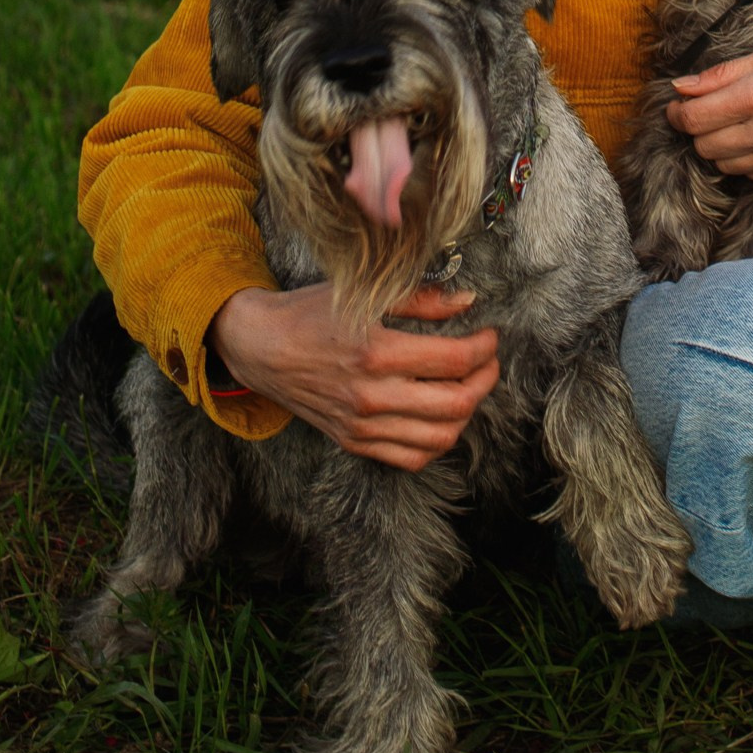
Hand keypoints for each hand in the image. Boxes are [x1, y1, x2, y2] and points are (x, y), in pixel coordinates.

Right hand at [211, 282, 499, 469]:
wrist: (263, 348)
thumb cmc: (312, 313)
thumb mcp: (366, 293)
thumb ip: (421, 299)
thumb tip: (467, 302)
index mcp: (375, 352)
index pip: (453, 359)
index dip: (484, 348)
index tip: (490, 335)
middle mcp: (370, 396)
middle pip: (455, 404)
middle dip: (485, 380)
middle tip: (488, 361)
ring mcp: (362, 425)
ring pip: (439, 438)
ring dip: (467, 413)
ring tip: (469, 387)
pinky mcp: (354, 442)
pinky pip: (411, 458)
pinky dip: (437, 442)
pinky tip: (441, 416)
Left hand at [666, 29, 752, 183]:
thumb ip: (724, 73)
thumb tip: (682, 87)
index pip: (693, 120)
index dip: (676, 114)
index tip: (678, 105)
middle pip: (705, 147)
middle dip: (699, 129)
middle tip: (710, 110)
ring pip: (726, 166)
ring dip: (722, 146)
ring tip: (738, 122)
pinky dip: (748, 160)